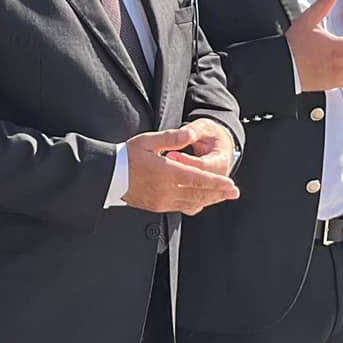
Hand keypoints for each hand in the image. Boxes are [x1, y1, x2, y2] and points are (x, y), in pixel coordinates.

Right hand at [122, 127, 237, 213]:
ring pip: (192, 203)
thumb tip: (188, 134)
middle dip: (218, 194)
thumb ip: (171, 138)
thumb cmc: (127, 156)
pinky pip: (181, 207)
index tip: (231, 185)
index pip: (197, 179)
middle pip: (199, 194)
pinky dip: (195, 204)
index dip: (216, 183)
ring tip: (221, 197)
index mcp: (166, 173)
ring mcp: (162, 201)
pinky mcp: (157, 206)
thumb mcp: (147, 141)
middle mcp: (166, 190)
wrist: (108, 176)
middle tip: (234, 193)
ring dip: (208, 200)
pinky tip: (200, 201)